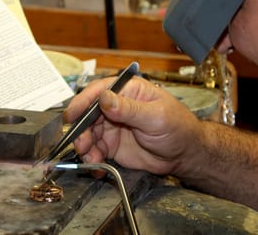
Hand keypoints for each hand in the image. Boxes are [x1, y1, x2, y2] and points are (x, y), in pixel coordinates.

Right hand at [63, 75, 201, 175]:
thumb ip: (129, 109)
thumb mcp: (155, 117)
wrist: (184, 154)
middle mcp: (117, 106)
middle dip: (81, 130)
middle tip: (82, 145)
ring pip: (88, 134)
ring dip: (85, 147)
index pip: (99, 91)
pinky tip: (97, 167)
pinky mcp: (112, 144)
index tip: (73, 116)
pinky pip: (95, 150)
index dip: (83, 102)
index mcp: (128, 91)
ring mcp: (113, 125)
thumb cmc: (177, 127)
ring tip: (91, 158)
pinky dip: (92, 159)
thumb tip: (104, 98)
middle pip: (88, 114)